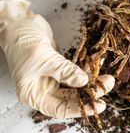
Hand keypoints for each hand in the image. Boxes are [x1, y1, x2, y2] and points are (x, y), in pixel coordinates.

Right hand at [0, 0, 114, 118]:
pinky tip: (96, 64)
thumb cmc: (22, 43)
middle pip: (71, 97)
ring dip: (91, 80)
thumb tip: (84, 81)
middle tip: (107, 85)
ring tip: (107, 77)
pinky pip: (75, 71)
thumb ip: (64, 71)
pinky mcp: (59, 67)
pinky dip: (86, 68)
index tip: (98, 105)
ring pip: (75, 84)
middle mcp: (44, 89)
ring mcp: (52, 77)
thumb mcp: (43, 58)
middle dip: (90, 92)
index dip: (80, 109)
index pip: (60, 109)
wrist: (20, 23)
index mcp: (34, 94)